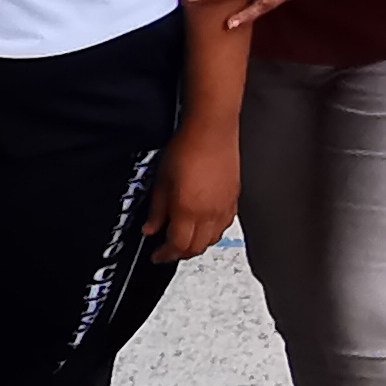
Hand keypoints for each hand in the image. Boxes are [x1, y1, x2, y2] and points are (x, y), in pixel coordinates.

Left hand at [152, 112, 240, 260]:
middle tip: (167, 250)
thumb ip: (157, 209)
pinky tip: (203, 226)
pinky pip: (224, 227)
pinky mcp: (234, 200)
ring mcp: (224, 208)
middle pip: (196, 248)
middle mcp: (209, 214)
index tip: (156, 255)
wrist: (212, 131)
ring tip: (184, 239)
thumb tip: (151, 228)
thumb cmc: (188, 147)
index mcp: (188, 210)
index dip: (165, 255)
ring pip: (212, 240)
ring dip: (197, 245)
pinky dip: (212, 233)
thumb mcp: (162, 180)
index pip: (177, 246)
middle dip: (179, 254)